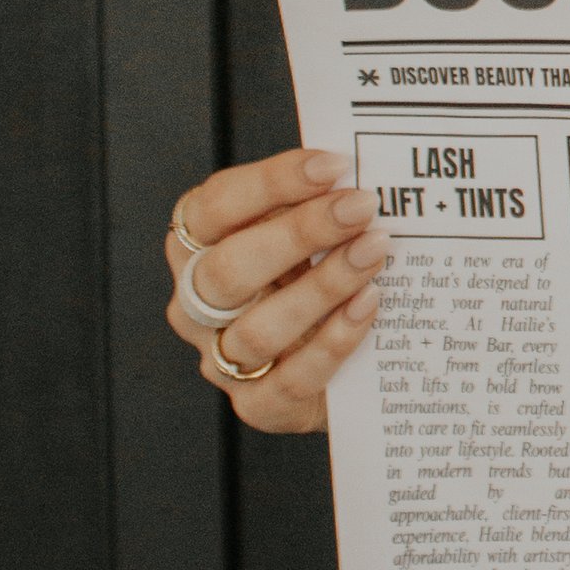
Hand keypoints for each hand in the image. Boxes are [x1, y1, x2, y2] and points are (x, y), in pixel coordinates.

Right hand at [164, 147, 387, 431]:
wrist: (338, 362)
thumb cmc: (313, 273)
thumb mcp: (304, 231)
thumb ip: (313, 201)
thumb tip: (358, 168)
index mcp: (195, 247)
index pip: (213, 207)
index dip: (271, 183)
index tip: (334, 164)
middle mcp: (196, 305)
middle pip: (228, 270)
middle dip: (299, 233)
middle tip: (361, 207)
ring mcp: (222, 359)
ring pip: (258, 329)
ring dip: (323, 287)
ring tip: (374, 252)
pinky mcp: (260, 405)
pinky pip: (291, 379)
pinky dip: (334, 341)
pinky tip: (369, 306)